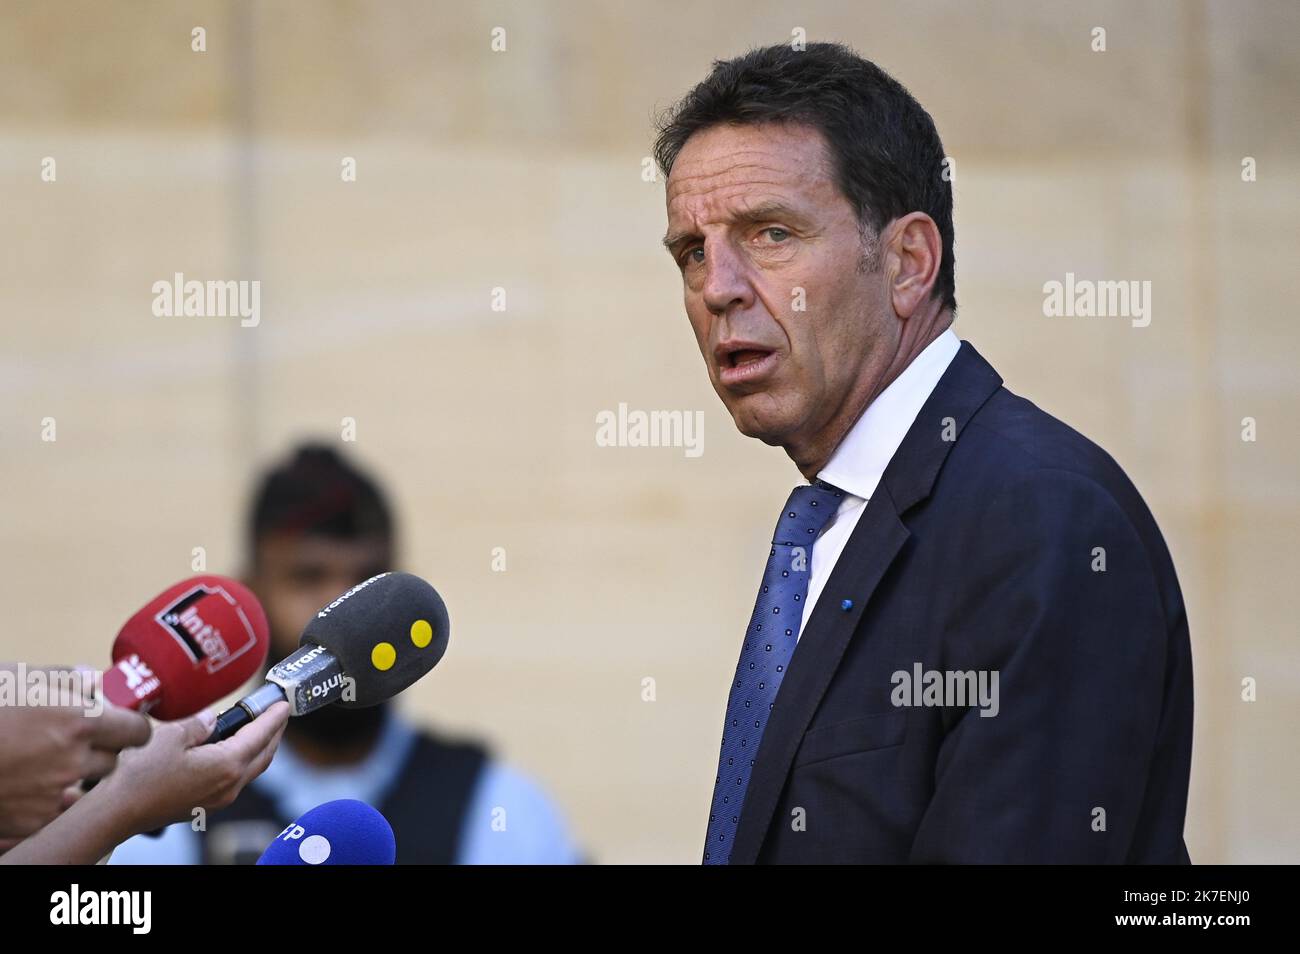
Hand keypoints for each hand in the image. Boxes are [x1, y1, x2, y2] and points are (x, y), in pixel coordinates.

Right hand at [0, 667, 150, 841]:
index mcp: (79, 722)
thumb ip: (67, 681)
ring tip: (41, 761)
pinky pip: (55, 810)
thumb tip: (93, 681)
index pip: (137, 731)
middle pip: (112, 761)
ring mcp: (52, 795)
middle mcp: (73, 761)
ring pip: (84, 788)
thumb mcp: (22, 678)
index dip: (130, 728)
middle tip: (72, 741)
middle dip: (99, 751)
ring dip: (74, 776)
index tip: (122, 725)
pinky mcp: (32, 821)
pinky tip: (22, 781)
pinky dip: (45, 799)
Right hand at [102, 702, 289, 834]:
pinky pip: (236, 780)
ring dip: (260, 748)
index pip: (260, 735)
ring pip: (251, 770)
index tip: (284, 704)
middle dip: (274, 733)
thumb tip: (213, 719)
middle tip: (279, 714)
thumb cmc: (141, 774)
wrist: (118, 811)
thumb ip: (200, 724)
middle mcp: (229, 785)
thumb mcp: (172, 736)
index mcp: (227, 765)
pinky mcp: (206, 805)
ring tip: (260, 729)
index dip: (274, 717)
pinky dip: (244, 762)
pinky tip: (234, 751)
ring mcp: (219, 799)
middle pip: (264, 755)